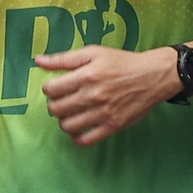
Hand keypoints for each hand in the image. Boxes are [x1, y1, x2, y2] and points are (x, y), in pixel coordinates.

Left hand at [37, 45, 178, 145]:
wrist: (153, 75)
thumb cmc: (122, 62)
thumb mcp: (93, 53)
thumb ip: (64, 58)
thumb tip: (38, 61)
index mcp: (87, 75)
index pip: (51, 89)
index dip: (49, 89)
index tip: (57, 88)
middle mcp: (94, 95)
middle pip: (56, 109)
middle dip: (55, 105)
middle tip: (63, 101)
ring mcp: (104, 112)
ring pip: (68, 126)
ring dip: (64, 121)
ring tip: (71, 114)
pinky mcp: (113, 125)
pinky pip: (86, 140)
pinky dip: (77, 138)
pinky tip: (79, 129)